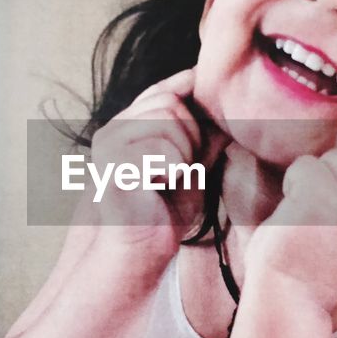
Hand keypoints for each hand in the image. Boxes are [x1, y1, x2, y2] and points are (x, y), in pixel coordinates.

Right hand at [85, 69, 227, 249]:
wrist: (140, 248)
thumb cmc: (164, 209)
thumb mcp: (193, 163)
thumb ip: (204, 134)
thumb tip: (229, 104)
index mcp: (129, 125)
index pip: (163, 89)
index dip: (189, 89)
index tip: (208, 111)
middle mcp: (113, 129)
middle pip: (170, 102)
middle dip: (190, 136)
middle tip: (180, 169)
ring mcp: (107, 144)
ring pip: (167, 121)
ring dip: (183, 155)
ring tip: (168, 179)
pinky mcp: (111, 164)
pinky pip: (162, 149)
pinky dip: (173, 170)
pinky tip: (158, 187)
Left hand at [245, 123, 336, 313]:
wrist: (286, 301)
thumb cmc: (312, 267)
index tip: (335, 206)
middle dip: (335, 176)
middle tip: (317, 214)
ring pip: (335, 158)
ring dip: (313, 178)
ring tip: (305, 214)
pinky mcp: (323, 198)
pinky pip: (307, 164)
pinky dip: (293, 181)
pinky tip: (292, 211)